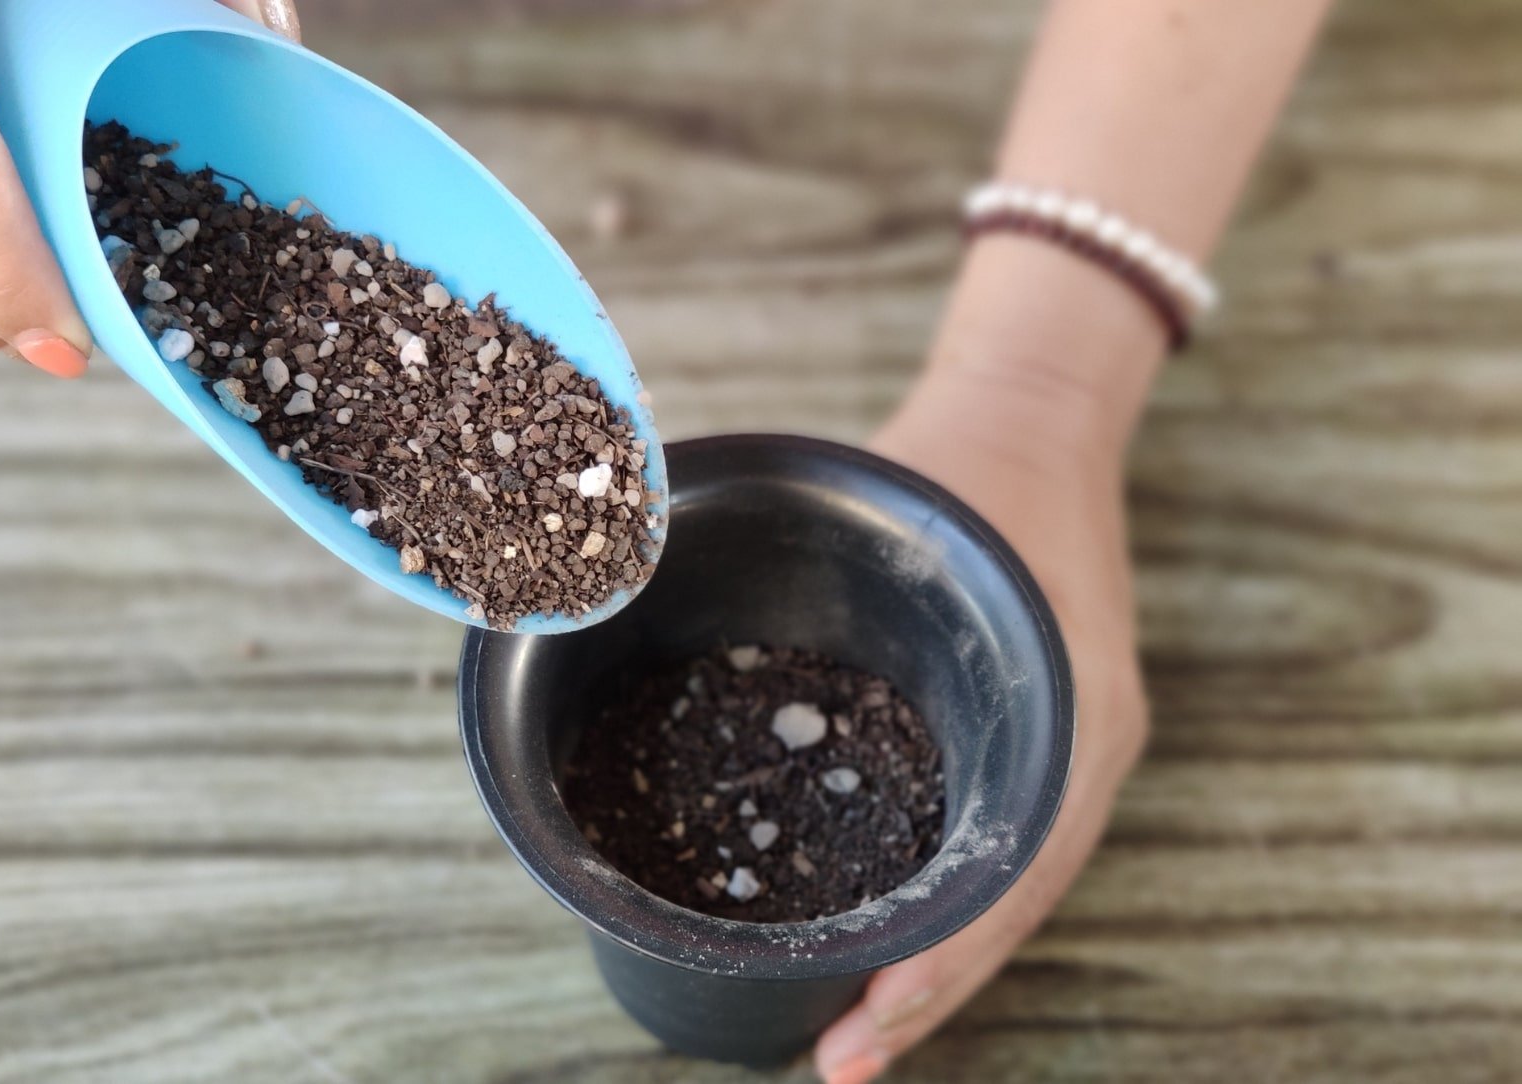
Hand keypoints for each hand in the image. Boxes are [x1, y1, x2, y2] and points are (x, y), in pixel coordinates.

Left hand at [815, 268, 1153, 1081]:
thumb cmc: (964, 460)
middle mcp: (1074, 755)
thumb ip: (797, 563)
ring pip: (997, 896)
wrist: (1033, 410)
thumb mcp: (897, 510)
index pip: (1007, 886)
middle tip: (837, 1061)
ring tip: (851, 1033)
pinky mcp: (1031, 743)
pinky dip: (940, 904)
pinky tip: (884, 939)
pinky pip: (987, 844)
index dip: (930, 969)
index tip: (857, 1032)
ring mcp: (1060, 753)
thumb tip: (625, 580)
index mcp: (1071, 719)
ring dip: (929, 965)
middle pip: (1002, 912)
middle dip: (920, 993)